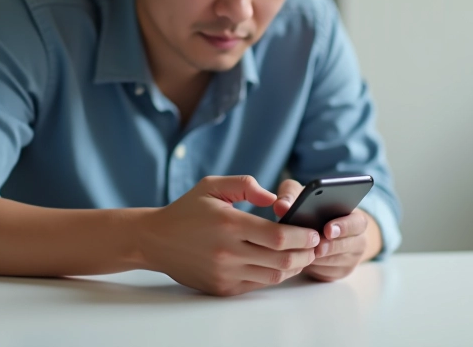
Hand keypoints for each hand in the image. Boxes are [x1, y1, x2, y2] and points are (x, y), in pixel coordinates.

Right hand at [137, 175, 320, 295]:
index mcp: (228, 224)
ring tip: (302, 254)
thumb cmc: (187, 210)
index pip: (277, 236)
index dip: (302, 236)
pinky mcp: (222, 287)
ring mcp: (225, 273)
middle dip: (306, 253)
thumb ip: (246, 185)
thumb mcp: (212, 185)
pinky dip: (273, 275)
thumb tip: (274, 199)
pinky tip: (279, 263)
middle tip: (316, 245)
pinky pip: (258, 284)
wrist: (156, 240)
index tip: (313, 231)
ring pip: (273, 276)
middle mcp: (228, 252)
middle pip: (282, 260)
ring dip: (293, 266)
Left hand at [273, 179, 382, 282]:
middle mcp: (358, 240)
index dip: (343, 227)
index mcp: (355, 219)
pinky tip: (302, 261)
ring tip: (303, 252)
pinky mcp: (339, 273)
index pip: (357, 223)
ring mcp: (350, 259)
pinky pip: (326, 273)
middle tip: (316, 247)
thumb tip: (281, 206)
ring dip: (318, 258)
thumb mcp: (304, 196)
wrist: (324, 232)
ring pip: (334, 262)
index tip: (328, 230)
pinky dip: (314, 268)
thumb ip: (292, 194)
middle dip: (329, 246)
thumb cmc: (314, 210)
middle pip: (347, 246)